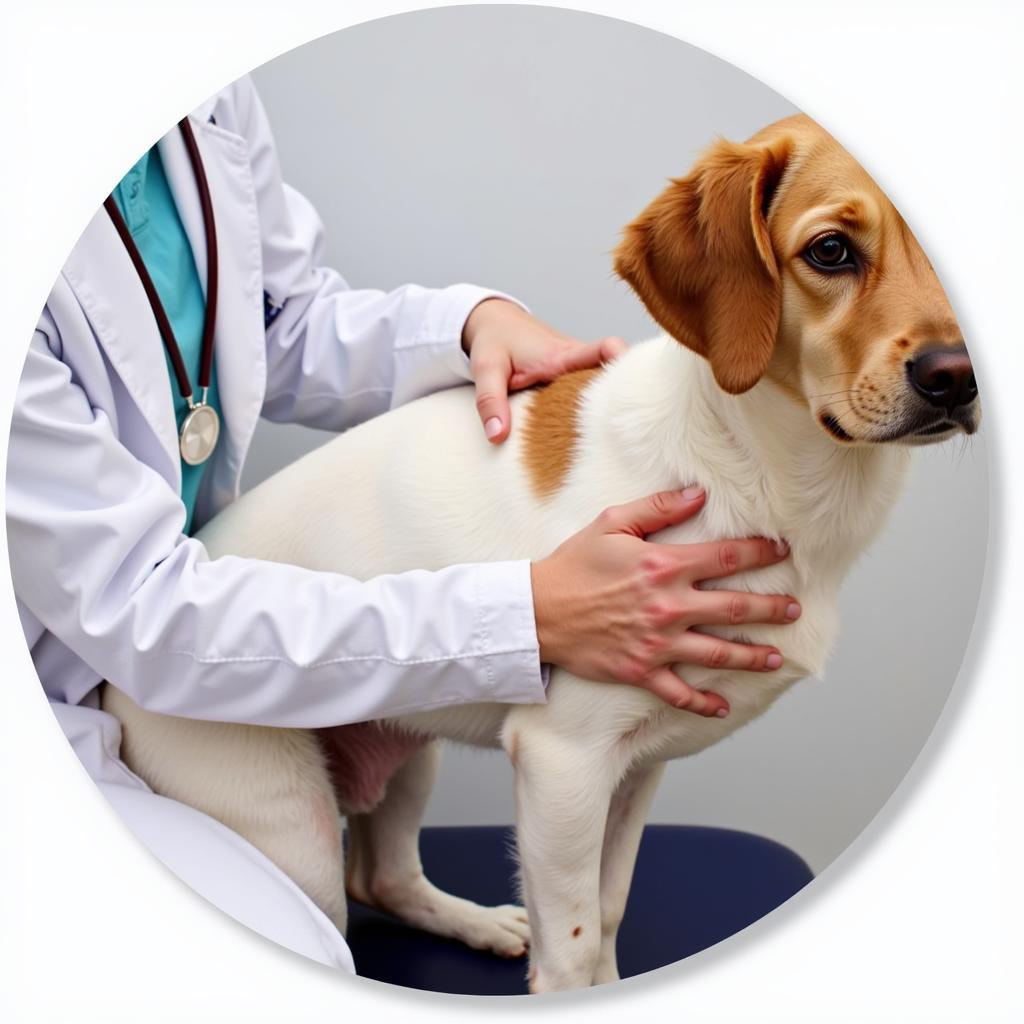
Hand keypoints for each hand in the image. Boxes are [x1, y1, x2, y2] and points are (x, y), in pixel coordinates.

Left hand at [461, 298, 626, 442]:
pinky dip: (596, 409)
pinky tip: (595, 436)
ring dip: (611, 408)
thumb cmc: (494, 340)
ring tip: (621, 442)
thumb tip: (498, 437)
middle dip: (626, 401)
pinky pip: (593, 392)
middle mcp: (577, 361)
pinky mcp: (575, 377)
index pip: (601, 351)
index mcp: (560, 356)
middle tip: (633, 432)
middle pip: (614, 378)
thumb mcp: (485, 369)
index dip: (621, 362)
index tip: (635, 381)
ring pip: (605, 388)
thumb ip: (490, 402)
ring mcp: (579, 370)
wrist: (496, 321)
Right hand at [530, 487, 800, 717]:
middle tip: (794, 609)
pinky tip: (723, 706)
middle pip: (734, 609)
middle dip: (771, 608)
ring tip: (776, 657)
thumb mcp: (611, 523)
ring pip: (718, 653)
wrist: (536, 612)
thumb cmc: (572, 565)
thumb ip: (658, 507)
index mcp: (663, 566)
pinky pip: (679, 693)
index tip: (783, 551)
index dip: (760, 553)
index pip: (726, 558)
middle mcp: (668, 606)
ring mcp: (657, 643)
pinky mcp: (641, 671)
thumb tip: (698, 494)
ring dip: (752, 655)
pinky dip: (703, 703)